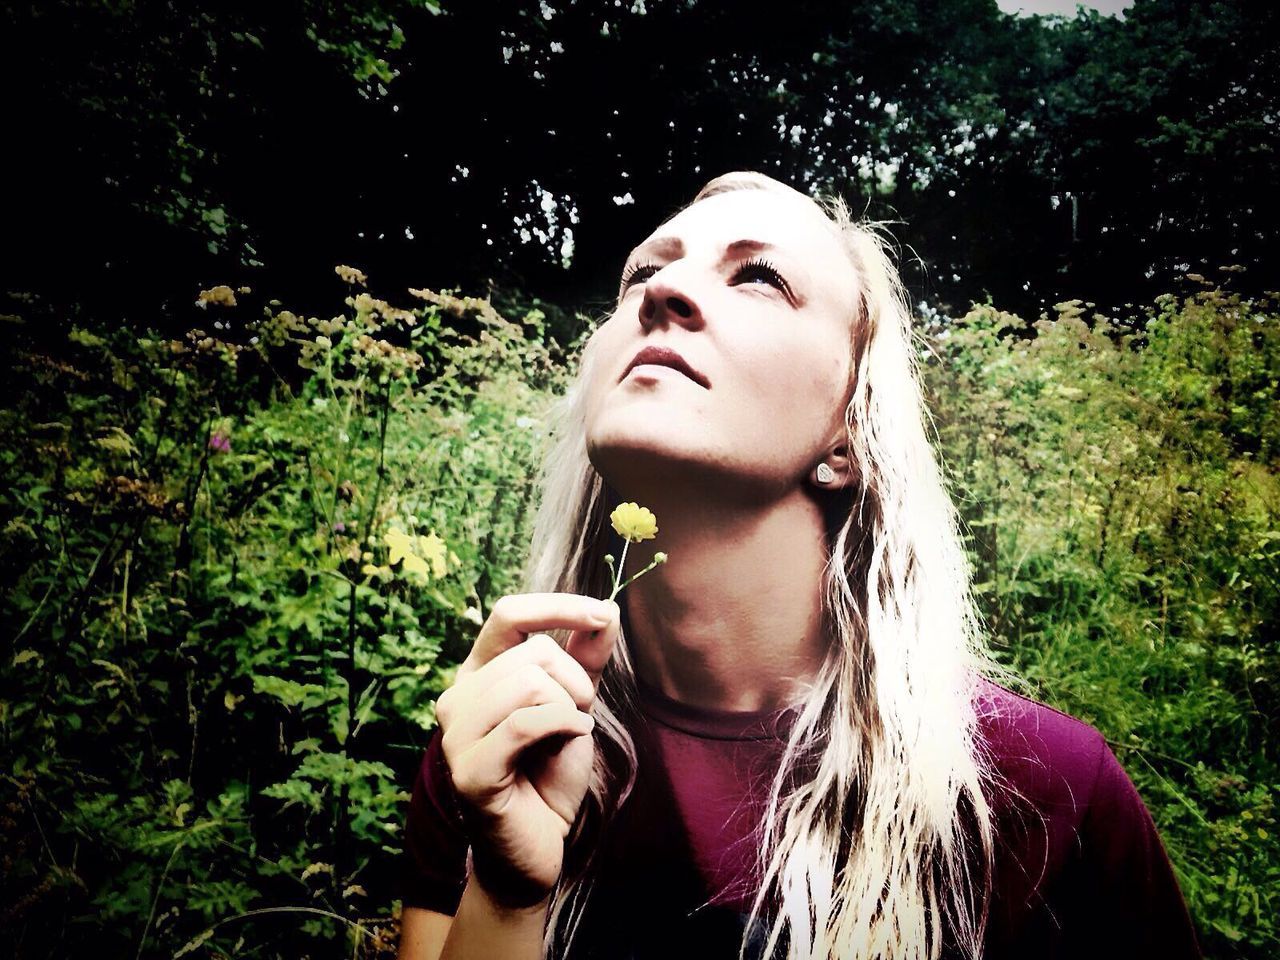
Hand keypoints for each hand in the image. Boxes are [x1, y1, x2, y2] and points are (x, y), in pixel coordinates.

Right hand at [434, 593, 619, 908]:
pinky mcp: (469, 770)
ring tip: (565, 736)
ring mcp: (457, 734)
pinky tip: (566, 744)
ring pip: (529, 683)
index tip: (602, 613)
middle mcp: (457, 697)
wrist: (539, 842)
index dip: (558, 606)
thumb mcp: (576, 703)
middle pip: (533, 653)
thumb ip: (586, 657)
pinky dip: (562, 728)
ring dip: (569, 709)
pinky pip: (526, 723)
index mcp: (478, 673)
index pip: (508, 613)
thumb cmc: (551, 771)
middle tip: (577, 717)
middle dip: (576, 682)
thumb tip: (605, 610)